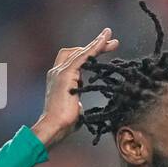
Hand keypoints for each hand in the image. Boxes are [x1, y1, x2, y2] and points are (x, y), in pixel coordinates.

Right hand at [31, 27, 118, 148]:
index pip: (74, 60)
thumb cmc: (64, 123)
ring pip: (81, 52)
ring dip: (97, 44)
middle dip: (95, 46)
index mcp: (60, 78)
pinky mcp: (66, 74)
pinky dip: (93, 48)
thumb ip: (76, 99)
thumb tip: (80, 104)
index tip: (103, 48)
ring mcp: (60, 72)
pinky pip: (82, 57)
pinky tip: (103, 43)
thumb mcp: (73, 107)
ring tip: (112, 39)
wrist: (55, 127)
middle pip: (78, 52)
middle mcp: (57, 71)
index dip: (88, 52)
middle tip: (113, 41)